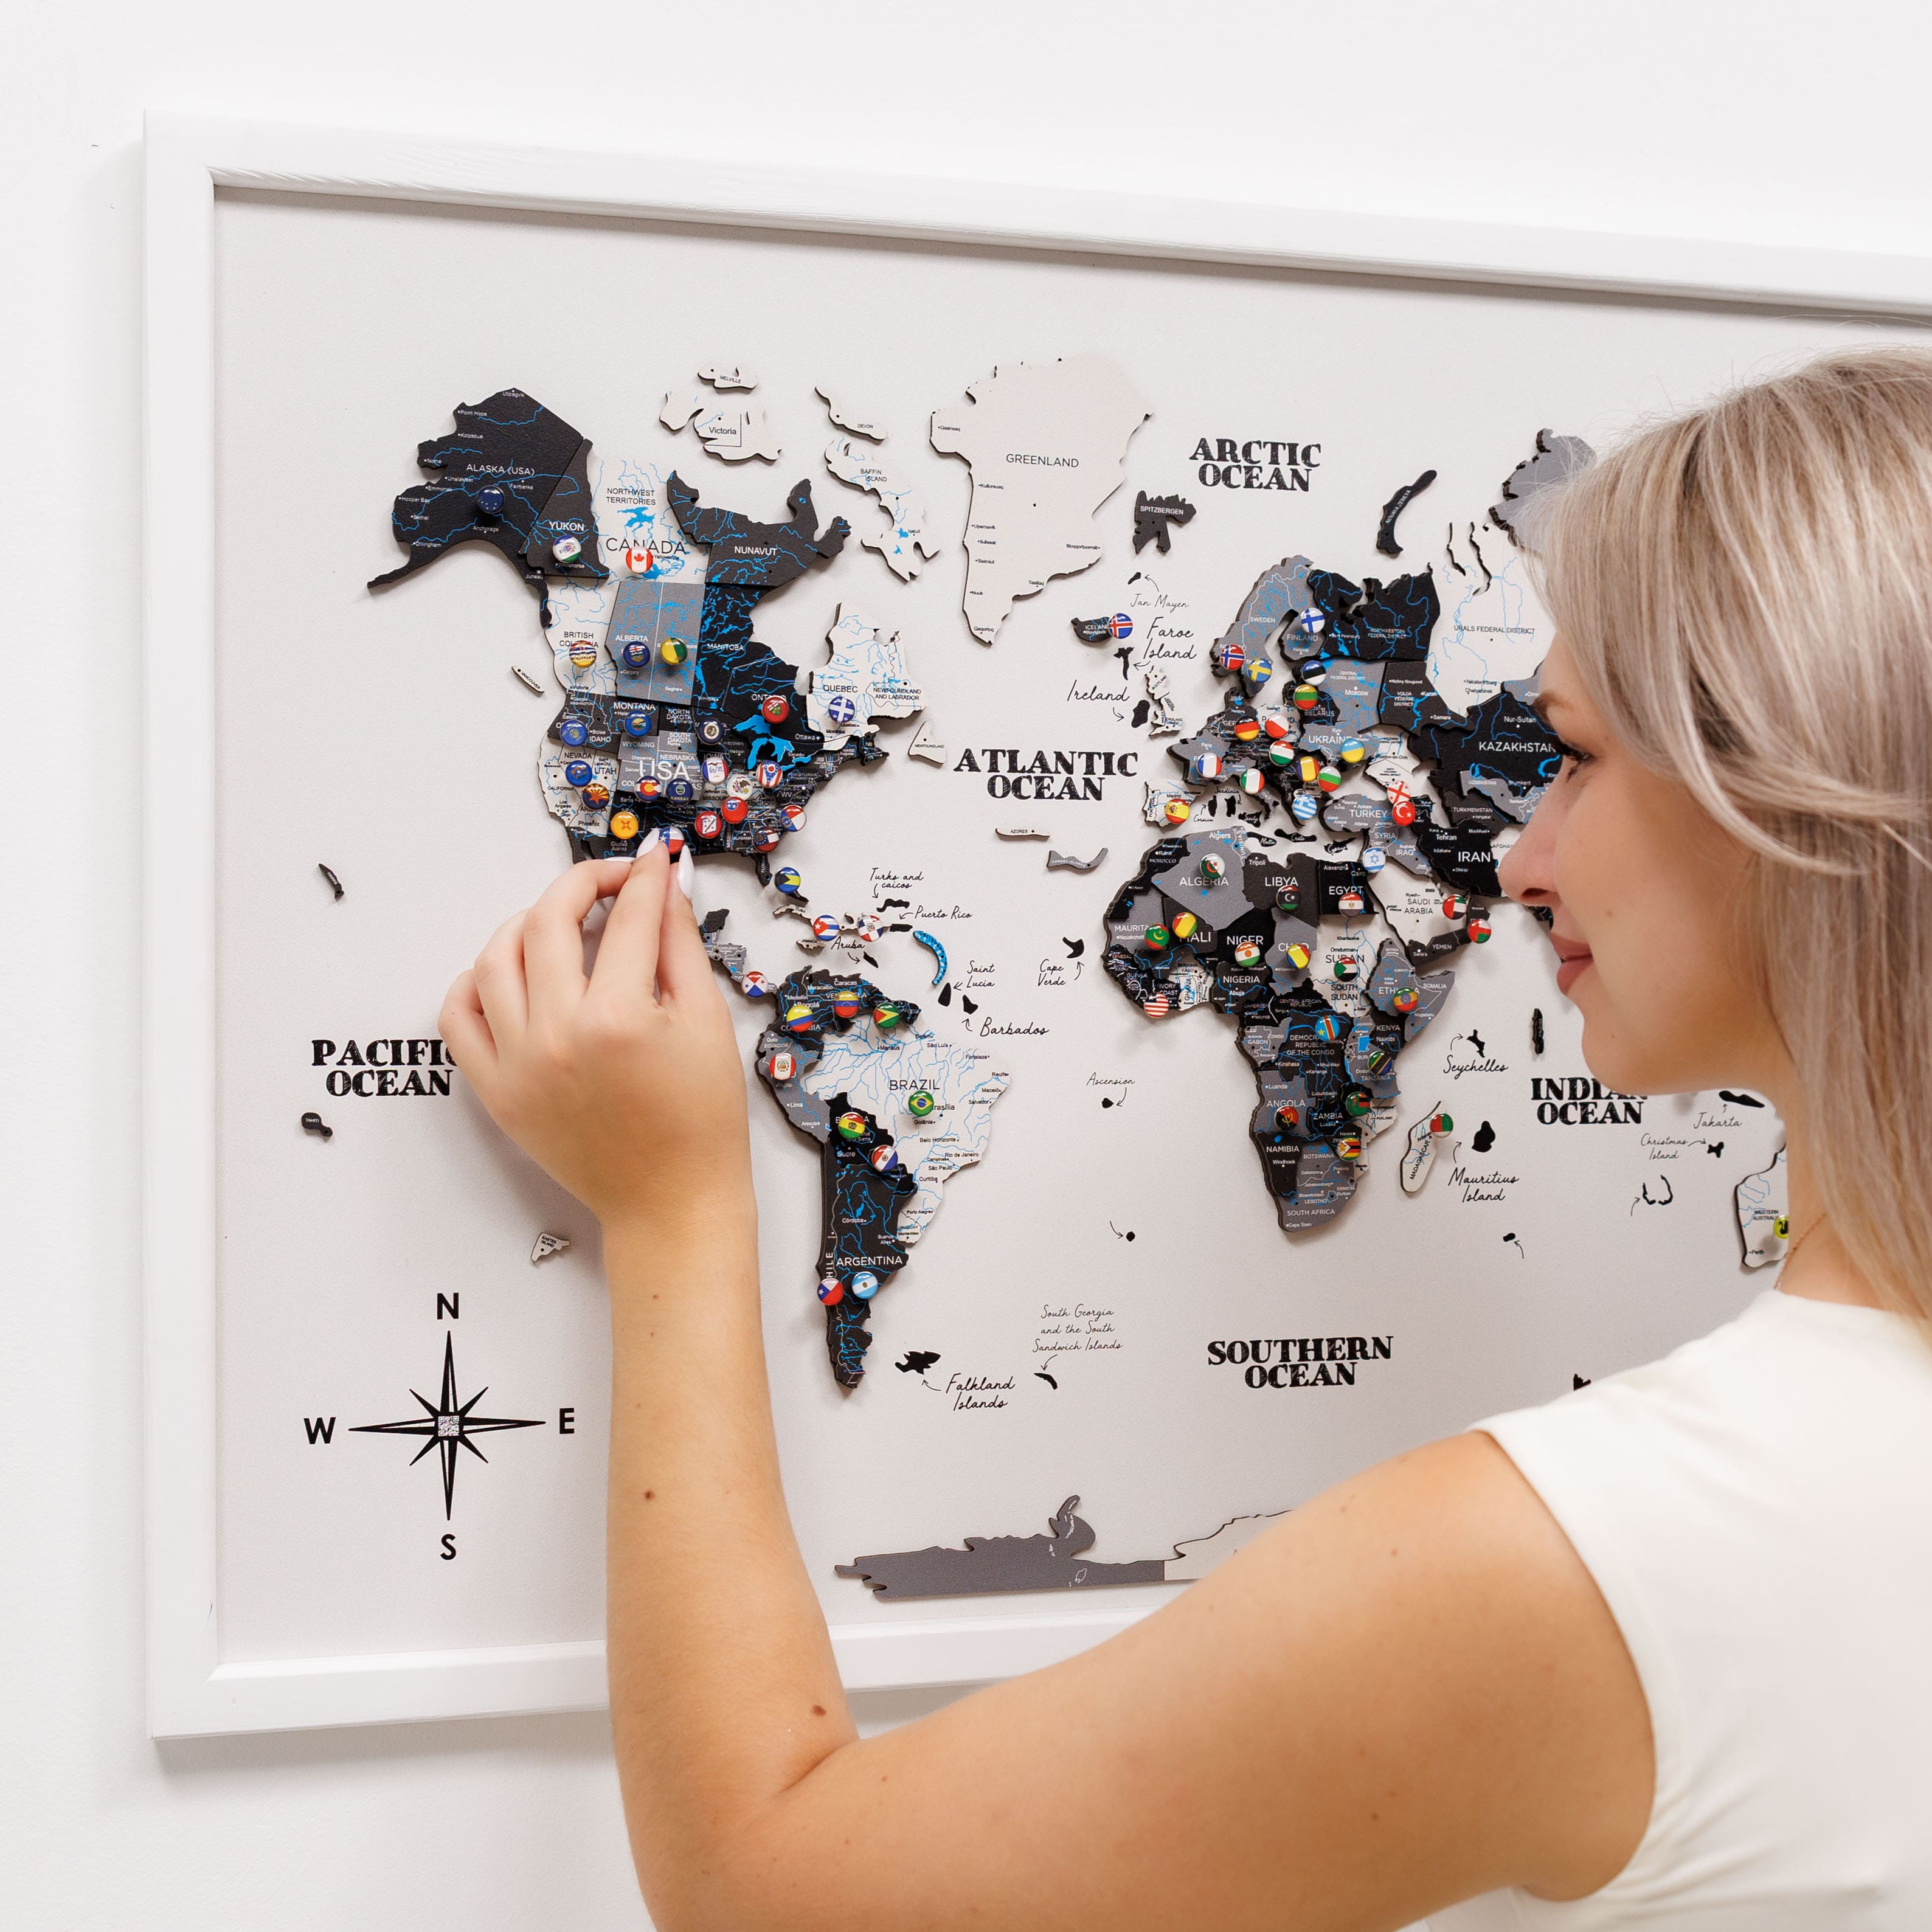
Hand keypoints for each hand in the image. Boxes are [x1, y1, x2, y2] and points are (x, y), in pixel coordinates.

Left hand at [439, 840, 753, 1240]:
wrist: (671, 1201)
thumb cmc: (700, 1122)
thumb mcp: (707, 1022)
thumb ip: (679, 944)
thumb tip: (663, 886)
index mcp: (621, 1018)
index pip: (630, 917)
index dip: (646, 878)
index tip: (653, 864)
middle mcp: (560, 1035)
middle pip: (551, 921)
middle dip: (584, 883)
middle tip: (612, 881)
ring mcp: (519, 1064)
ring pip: (495, 958)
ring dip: (527, 923)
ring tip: (561, 923)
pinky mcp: (496, 1091)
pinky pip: (458, 1017)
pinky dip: (475, 982)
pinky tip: (510, 971)